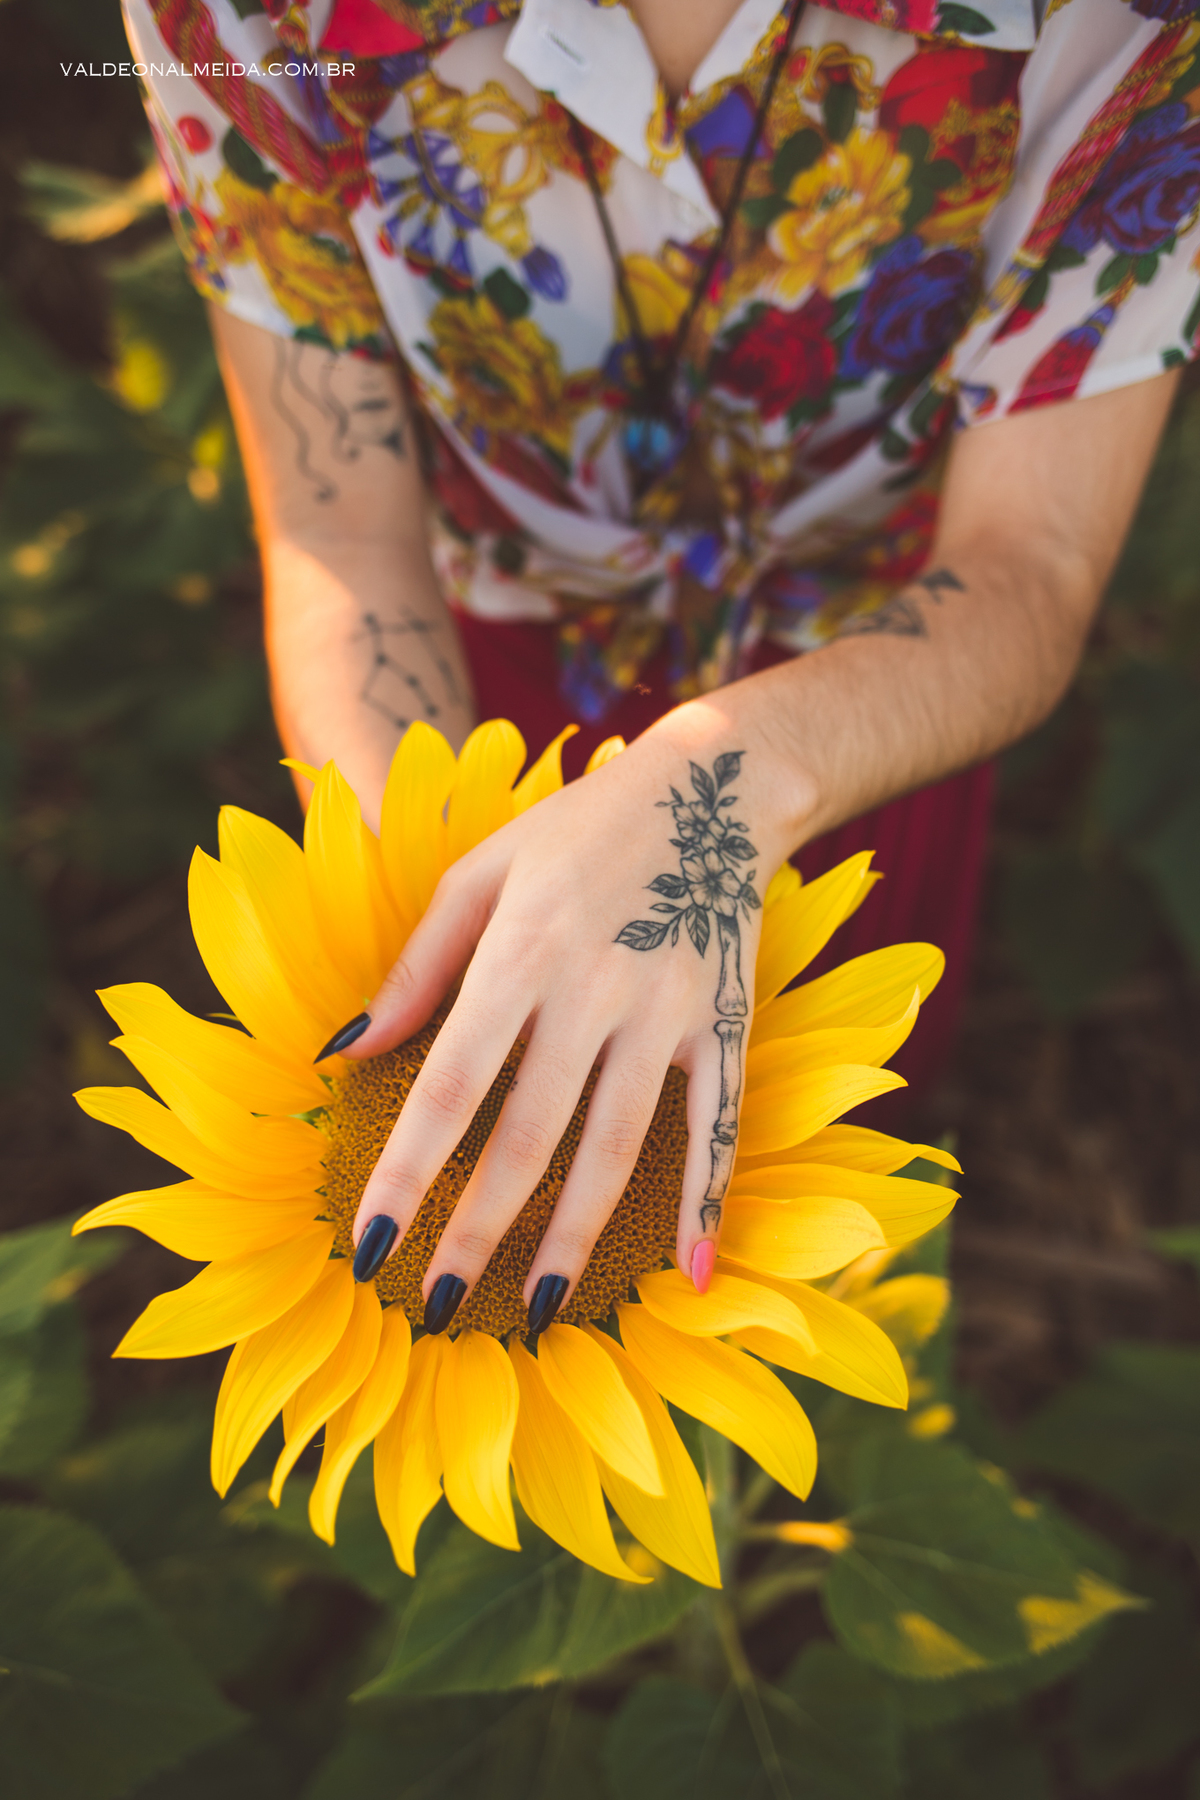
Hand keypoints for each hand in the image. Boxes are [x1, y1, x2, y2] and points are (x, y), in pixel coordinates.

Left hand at [343, 703, 799, 1335]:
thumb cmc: (574, 831)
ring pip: (616, 1148)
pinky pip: (720, 1128)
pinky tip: (692, 1278)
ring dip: (573, 1237)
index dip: (407, 1173)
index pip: (451, 1086)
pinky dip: (708, 1204)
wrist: (712, 789)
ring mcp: (668, 1014)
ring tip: (535, 1311)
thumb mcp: (480, 873)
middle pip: (527, 1136)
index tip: (368, 1246)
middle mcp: (594, 992)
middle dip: (477, 1231)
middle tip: (435, 1306)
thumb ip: (416, 968)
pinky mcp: (727, 1026)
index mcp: (521, 952)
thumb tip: (343, 1053)